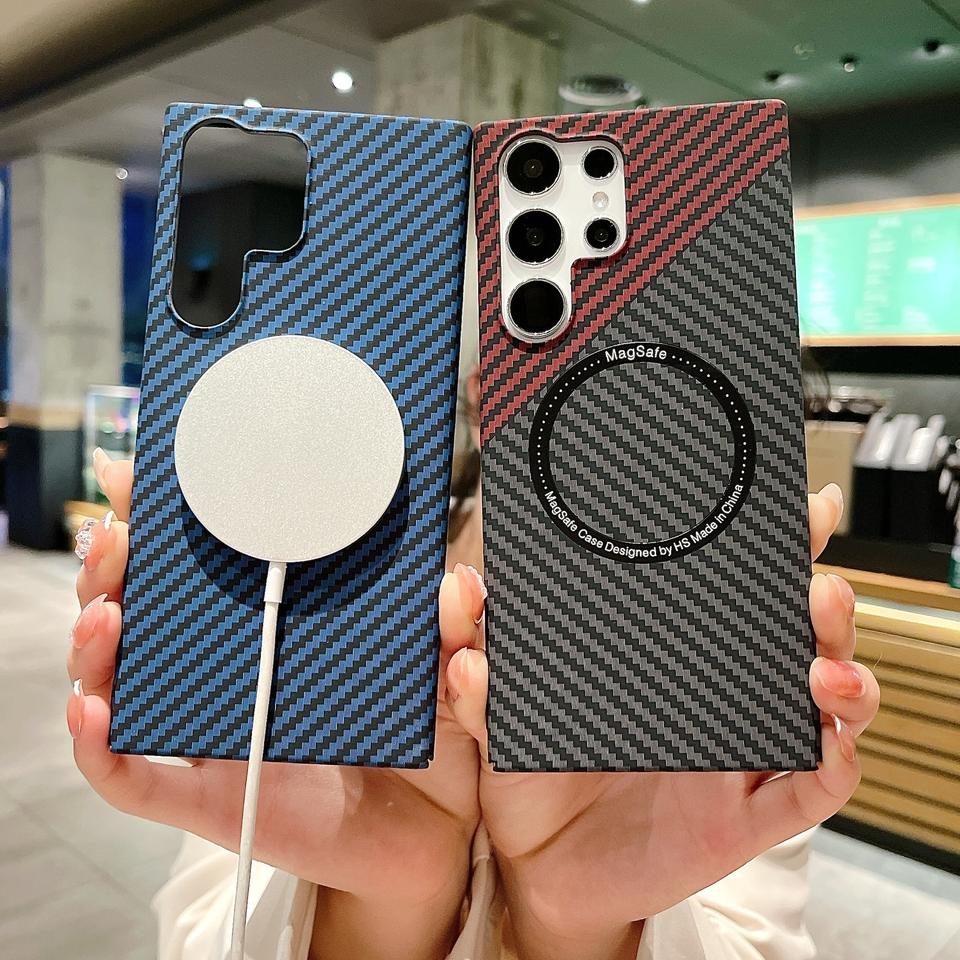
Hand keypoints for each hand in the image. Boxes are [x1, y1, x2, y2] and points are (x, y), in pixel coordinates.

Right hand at [68, 455, 482, 959]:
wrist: (428, 833)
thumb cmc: (426, 740)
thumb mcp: (442, 673)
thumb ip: (453, 631)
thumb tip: (456, 583)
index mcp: (277, 633)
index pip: (207, 571)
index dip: (169, 524)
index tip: (144, 478)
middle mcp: (232, 677)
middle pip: (147, 616)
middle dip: (117, 570)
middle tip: (117, 534)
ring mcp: (214, 736)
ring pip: (125, 685)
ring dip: (96, 645)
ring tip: (105, 611)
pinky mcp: (211, 800)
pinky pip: (137, 779)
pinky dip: (101, 748)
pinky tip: (97, 708)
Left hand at [445, 485, 878, 959]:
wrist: (539, 866)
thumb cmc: (530, 772)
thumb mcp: (500, 709)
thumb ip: (480, 654)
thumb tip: (463, 587)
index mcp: (666, 657)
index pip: (729, 590)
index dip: (771, 547)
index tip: (796, 508)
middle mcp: (715, 695)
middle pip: (794, 634)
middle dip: (820, 600)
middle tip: (816, 580)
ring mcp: (739, 753)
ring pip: (821, 701)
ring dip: (840, 672)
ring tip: (822, 663)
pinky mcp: (746, 817)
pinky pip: (811, 788)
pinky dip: (837, 761)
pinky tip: (829, 737)